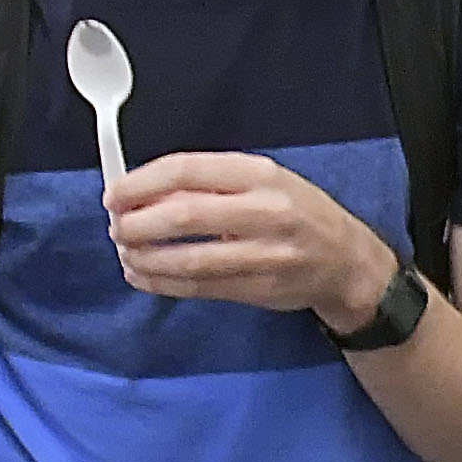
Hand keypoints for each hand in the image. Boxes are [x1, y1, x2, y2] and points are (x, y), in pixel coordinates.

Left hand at [106, 152, 388, 322]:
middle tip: (117, 227)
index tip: (114, 195)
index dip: (141, 183)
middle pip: (184, 216)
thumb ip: (210, 183)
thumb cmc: (297, 213)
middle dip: (137, 224)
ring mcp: (264, 255)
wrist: (346, 261)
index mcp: (260, 174)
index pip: (186, 171)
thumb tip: (145, 191)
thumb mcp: (263, 180)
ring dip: (145, 258)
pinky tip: (142, 276)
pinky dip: (162, 283)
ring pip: (188, 259)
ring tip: (126, 253)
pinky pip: (199, 288)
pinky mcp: (259, 290)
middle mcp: (265, 211)